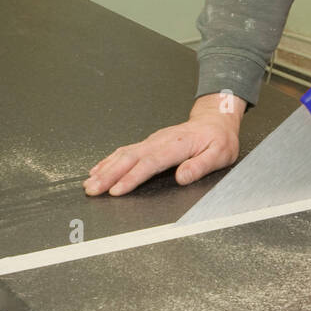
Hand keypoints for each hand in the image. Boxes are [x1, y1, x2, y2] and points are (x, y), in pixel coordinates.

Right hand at [84, 92, 244, 195]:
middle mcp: (160, 141)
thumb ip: (201, 165)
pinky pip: (125, 150)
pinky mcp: (149, 142)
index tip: (116, 190)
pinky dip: (109, 160)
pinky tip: (98, 169)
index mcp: (177, 145)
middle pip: (130, 158)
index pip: (150, 163)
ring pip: (124, 153)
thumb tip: (181, 177)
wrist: (215, 120)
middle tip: (92, 189)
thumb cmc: (219, 139)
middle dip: (109, 175)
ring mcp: (152, 140)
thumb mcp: (220, 154)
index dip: (131, 177)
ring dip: (105, 168)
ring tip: (89, 183)